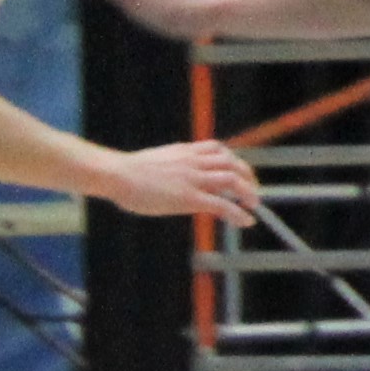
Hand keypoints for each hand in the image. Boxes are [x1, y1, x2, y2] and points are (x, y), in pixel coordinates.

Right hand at [106, 141, 258, 225]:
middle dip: (247, 175)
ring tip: (254, 204)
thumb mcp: (156, 162)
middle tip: (252, 190)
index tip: (238, 171)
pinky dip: (238, 213)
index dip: (232, 160)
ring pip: (232, 179)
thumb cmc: (126, 172)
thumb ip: (171, 167)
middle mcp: (193, 161)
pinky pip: (222, 204)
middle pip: (232, 162)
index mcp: (184, 151)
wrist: (116, 174)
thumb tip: (174, 178)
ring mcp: (193, 179)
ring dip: (248, 192)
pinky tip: (246, 221)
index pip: (217, 149)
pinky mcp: (189, 198)